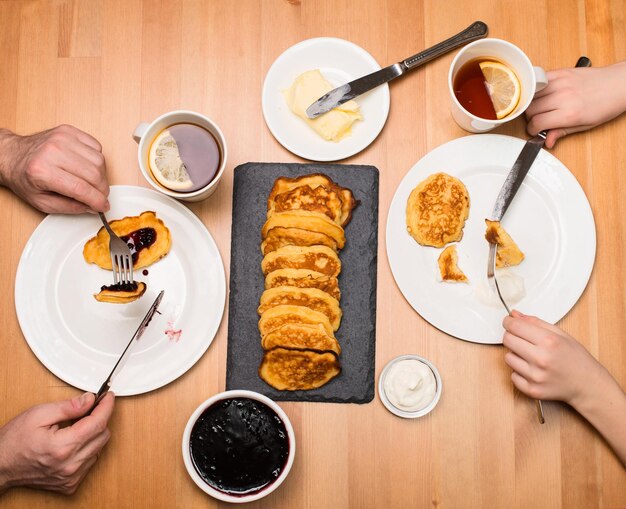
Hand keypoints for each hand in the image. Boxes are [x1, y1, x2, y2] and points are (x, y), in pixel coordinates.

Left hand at [0, 125, 109, 213]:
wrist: (11, 155)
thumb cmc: (24, 177)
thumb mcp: (41, 202)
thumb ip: (69, 207)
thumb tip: (92, 207)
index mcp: (42, 171)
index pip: (81, 189)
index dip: (97, 201)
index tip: (103, 206)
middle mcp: (53, 151)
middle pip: (94, 174)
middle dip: (102, 190)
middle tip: (99, 196)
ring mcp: (62, 138)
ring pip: (99, 160)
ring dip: (101, 175)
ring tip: (92, 182)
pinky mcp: (69, 131)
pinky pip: (96, 146)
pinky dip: (97, 160)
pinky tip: (87, 166)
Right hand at [0, 392, 114, 494]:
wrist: (0, 466)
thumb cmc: (14, 441)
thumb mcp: (38, 415)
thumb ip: (68, 407)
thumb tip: (89, 400)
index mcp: (63, 446)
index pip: (98, 423)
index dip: (106, 406)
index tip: (108, 396)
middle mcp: (70, 464)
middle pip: (103, 435)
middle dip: (99, 418)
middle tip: (88, 409)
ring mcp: (71, 477)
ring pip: (99, 448)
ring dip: (93, 434)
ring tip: (75, 428)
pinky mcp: (70, 484)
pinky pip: (90, 461)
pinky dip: (87, 449)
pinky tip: (73, 443)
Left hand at [502, 311, 604, 404]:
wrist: (587, 385)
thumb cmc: (576, 358)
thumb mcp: (561, 334)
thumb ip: (535, 322)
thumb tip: (514, 315)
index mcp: (549, 342)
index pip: (514, 326)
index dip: (508, 322)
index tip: (509, 322)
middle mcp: (540, 359)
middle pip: (507, 340)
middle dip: (511, 336)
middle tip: (521, 339)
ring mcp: (535, 376)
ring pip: (508, 358)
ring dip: (516, 355)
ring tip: (531, 356)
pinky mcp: (532, 390)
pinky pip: (512, 375)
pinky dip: (519, 372)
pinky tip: (533, 370)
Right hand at [526, 62, 625, 147]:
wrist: (619, 84)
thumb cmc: (606, 104)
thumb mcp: (585, 125)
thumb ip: (562, 132)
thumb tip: (547, 141)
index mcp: (569, 113)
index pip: (537, 122)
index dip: (532, 129)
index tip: (534, 130)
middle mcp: (563, 97)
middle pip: (531, 109)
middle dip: (531, 117)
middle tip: (538, 119)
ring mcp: (561, 82)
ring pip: (532, 95)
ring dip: (532, 103)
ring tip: (540, 107)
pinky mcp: (561, 72)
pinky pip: (539, 81)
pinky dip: (536, 89)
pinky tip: (542, 94)